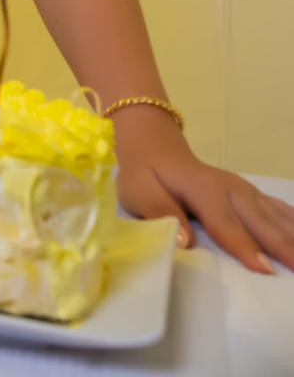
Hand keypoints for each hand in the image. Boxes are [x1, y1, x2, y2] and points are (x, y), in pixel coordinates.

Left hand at [113, 106, 293, 273]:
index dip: (246, 248)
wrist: (156, 148)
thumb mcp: (140, 191)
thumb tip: (185, 242)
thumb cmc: (147, 175)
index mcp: (205, 191)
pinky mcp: (251, 194)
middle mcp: (232, 189)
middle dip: (286, 247)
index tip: (265, 271)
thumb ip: (162, 213)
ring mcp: (245, 191)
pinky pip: (279, 210)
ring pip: (276, 217)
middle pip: (261, 223)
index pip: (227, 225)